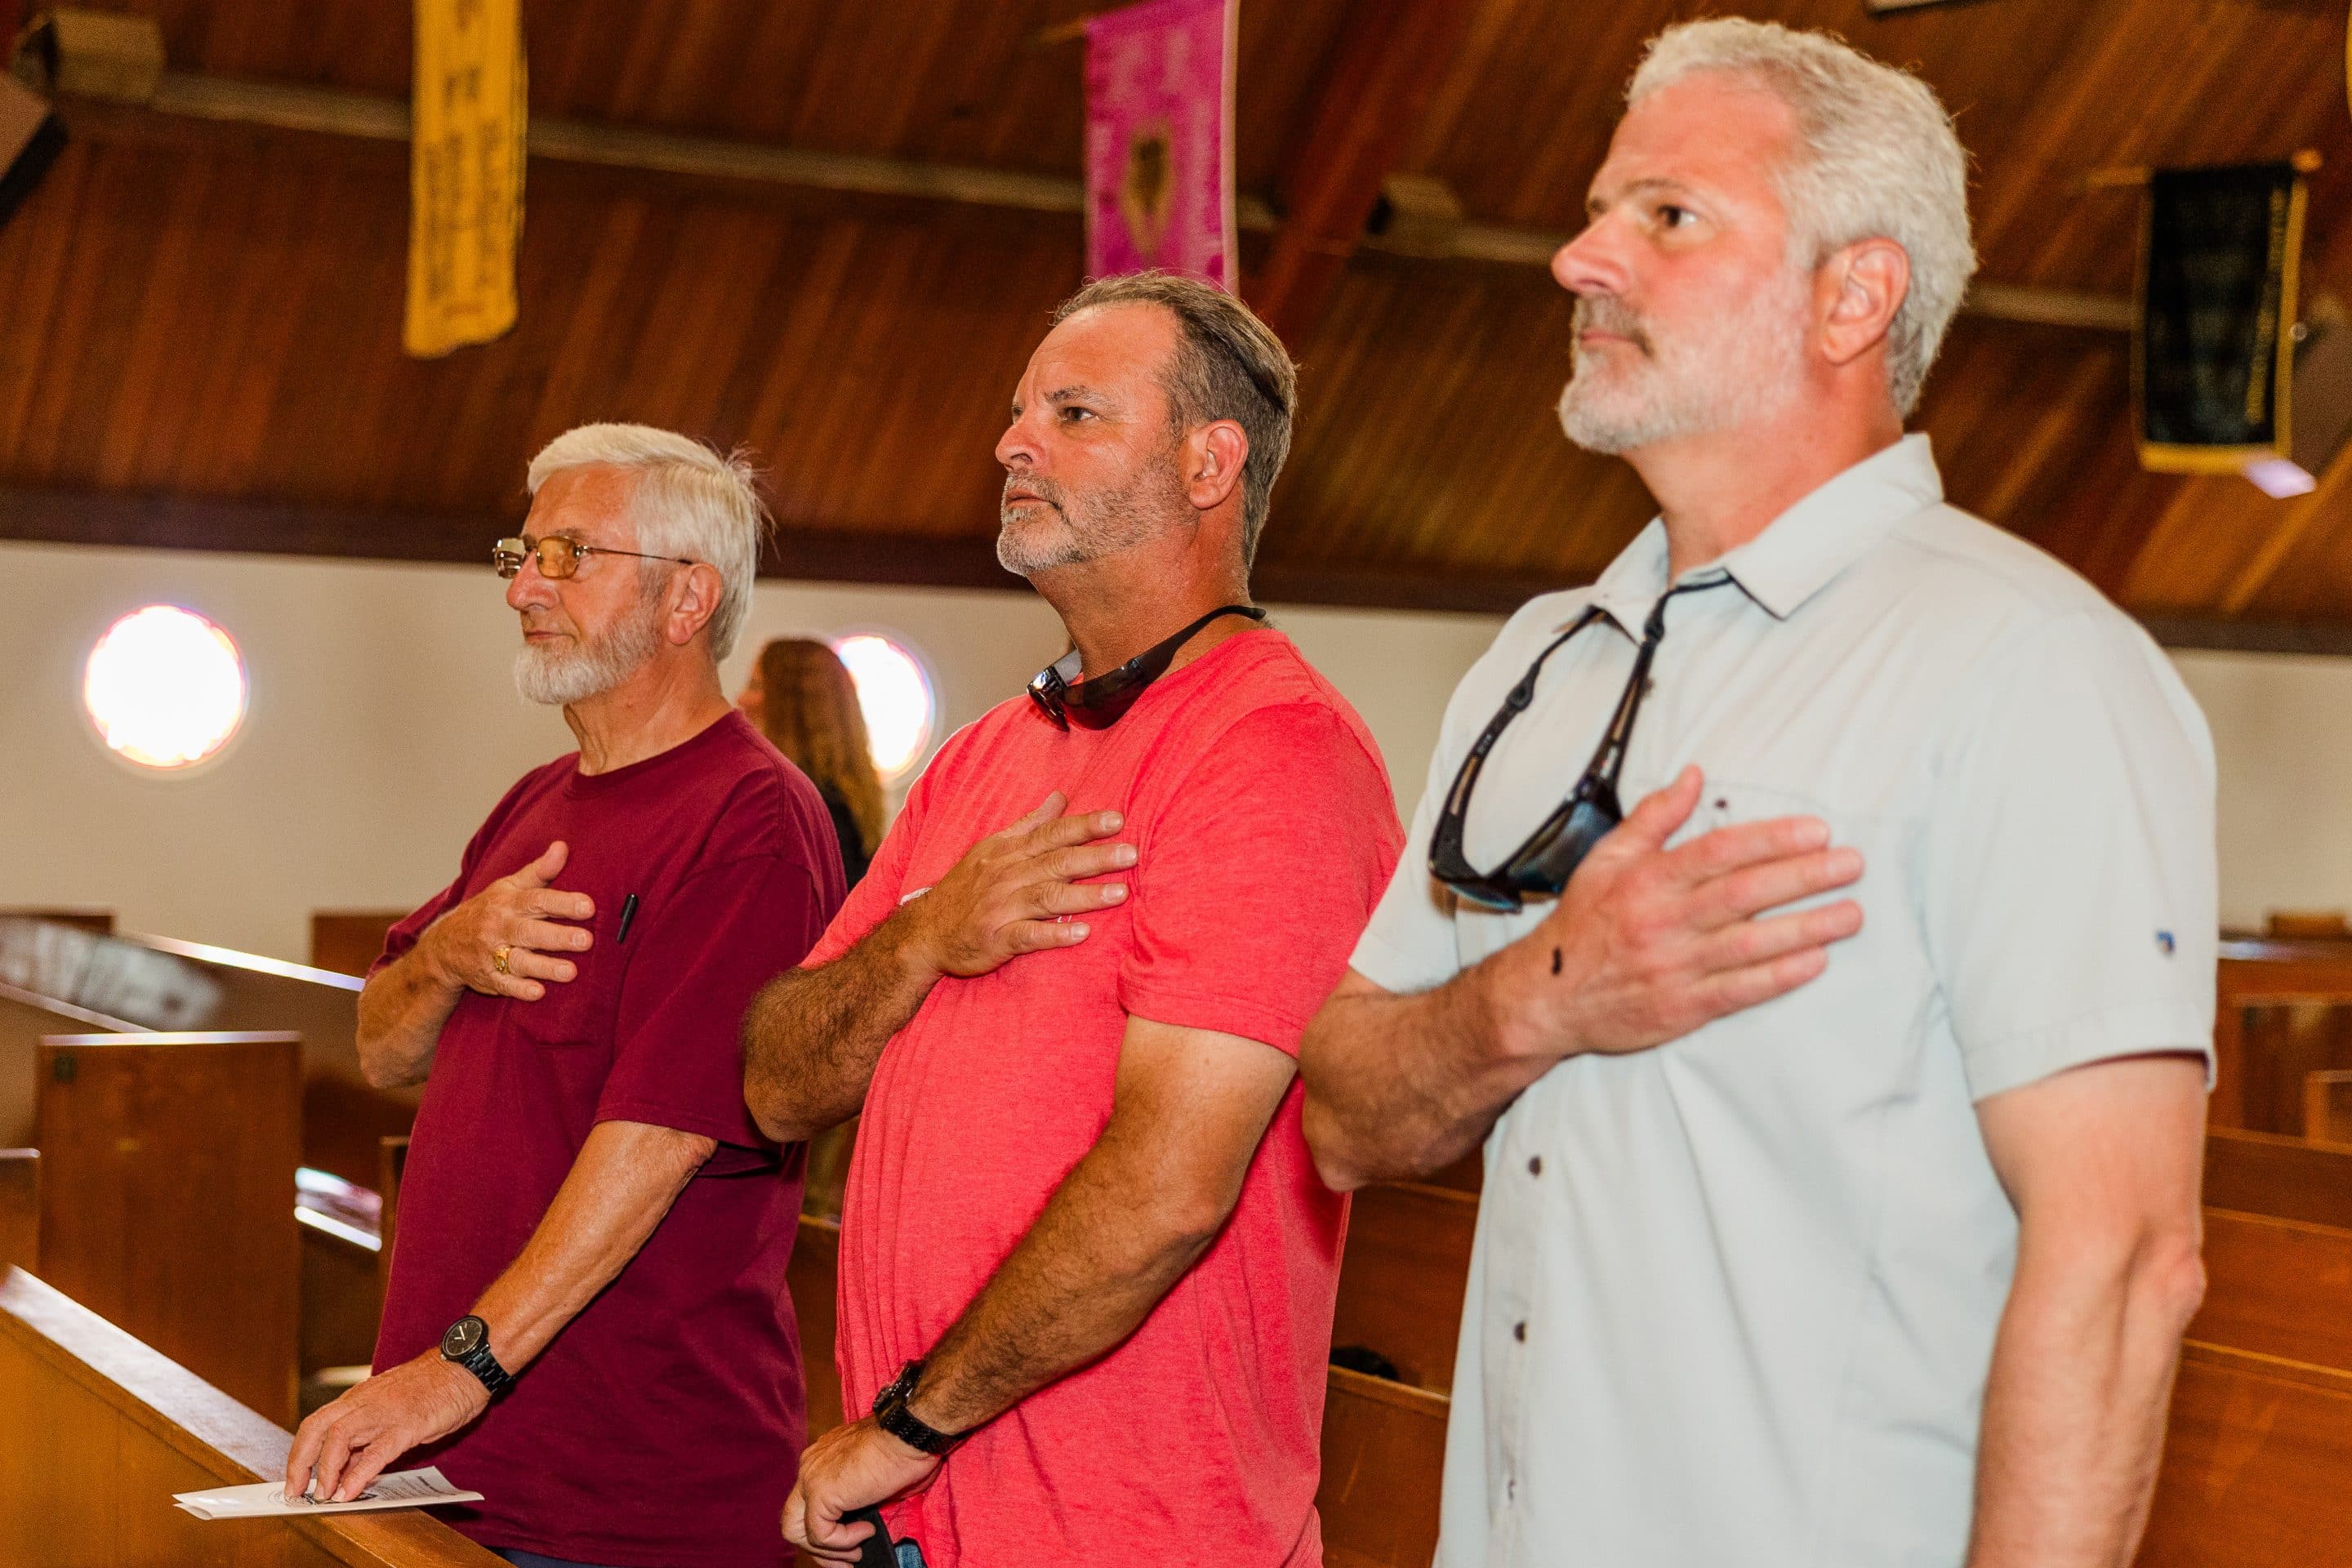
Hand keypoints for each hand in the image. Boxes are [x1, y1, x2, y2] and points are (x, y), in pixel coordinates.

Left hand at [283, 1351, 487, 1502]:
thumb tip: (351, 1468)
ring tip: (323, 1495)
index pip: (317, 1423)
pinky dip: (357, 1475)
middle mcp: (364, 1402)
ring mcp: (384, 1412)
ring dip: (325, 1470)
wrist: (466, 1365)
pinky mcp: (407, 1424)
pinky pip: (375, 1452)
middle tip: (296, 1492)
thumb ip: (370, 1436)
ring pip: (338, 1438)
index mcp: (360, 1397)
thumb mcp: (393, 1409)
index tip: (296, 1478)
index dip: (300, 1452)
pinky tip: (349, 1493)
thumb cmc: (434, 1386)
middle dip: (300, 1462)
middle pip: (316, 1428)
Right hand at [424, 840, 595, 1000]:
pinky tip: (538, 992)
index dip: (563, 902)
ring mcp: (492, 954)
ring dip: (545, 967)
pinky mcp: (489, 978)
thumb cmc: (488, 911)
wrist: (444, 944)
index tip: (589, 906)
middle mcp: (500, 928)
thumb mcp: (508, 887)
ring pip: (519, 961)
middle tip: (586, 940)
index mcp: (508, 903)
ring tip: (570, 972)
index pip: (537, 900)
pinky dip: (519, 989)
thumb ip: (539, 871)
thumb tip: (563, 847)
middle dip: (558, 937)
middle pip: (530, 932)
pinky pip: (504, 985)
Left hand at [781, 1417, 941, 1562]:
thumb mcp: (876, 1482)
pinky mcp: (820, 1492)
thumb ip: (860, 1503)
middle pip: (792, 1520)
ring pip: (796, 1530)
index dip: (826, 1531)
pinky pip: (820, 1534)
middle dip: (818, 1548)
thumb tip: (862, 1527)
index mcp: (822, 1460)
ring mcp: (811, 1478)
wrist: (909, 1433)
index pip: (806, 1505)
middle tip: (847, 1561)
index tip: (851, 1545)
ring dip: (828, 1551)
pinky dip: (843, 1542)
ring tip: (857, 1551)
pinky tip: (866, 1531)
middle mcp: (810, 1466)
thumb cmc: (905, 1450)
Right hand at [899, 792, 1134, 978]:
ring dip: (1086, 895)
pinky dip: (1055, 934)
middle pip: (1056, 863)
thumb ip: (1029, 825)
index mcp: (1008, 852)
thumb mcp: (992, 848)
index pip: (1051, 834)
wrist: (924, 933)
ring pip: (1047, 897)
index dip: (1084, 826)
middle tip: (1131, 854)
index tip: (1117, 820)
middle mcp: (1006, 876)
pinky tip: (1082, 933)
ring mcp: (1001, 908)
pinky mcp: (996, 940)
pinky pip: (1028, 936)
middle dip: (1096, 857)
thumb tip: (1060, 797)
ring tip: (1121, 893)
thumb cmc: (965, 888)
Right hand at [1493, 766, 1864, 1059]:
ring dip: (1807, 928)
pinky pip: (1740, 991)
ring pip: (1751, 944)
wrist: (1549, 996)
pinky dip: (1779, 976)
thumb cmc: (1584, 923)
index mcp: (1647, 880)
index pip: (1719, 852)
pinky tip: (1814, 960)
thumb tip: (1694, 776)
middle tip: (1850, 865)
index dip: (1772, 839)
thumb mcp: (1607, 858)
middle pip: (1744, 894)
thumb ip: (1655, 816)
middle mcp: (1663, 921)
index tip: (1815, 832)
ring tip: (1850, 914)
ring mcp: (1675, 967)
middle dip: (1803, 877)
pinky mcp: (1682, 1007)